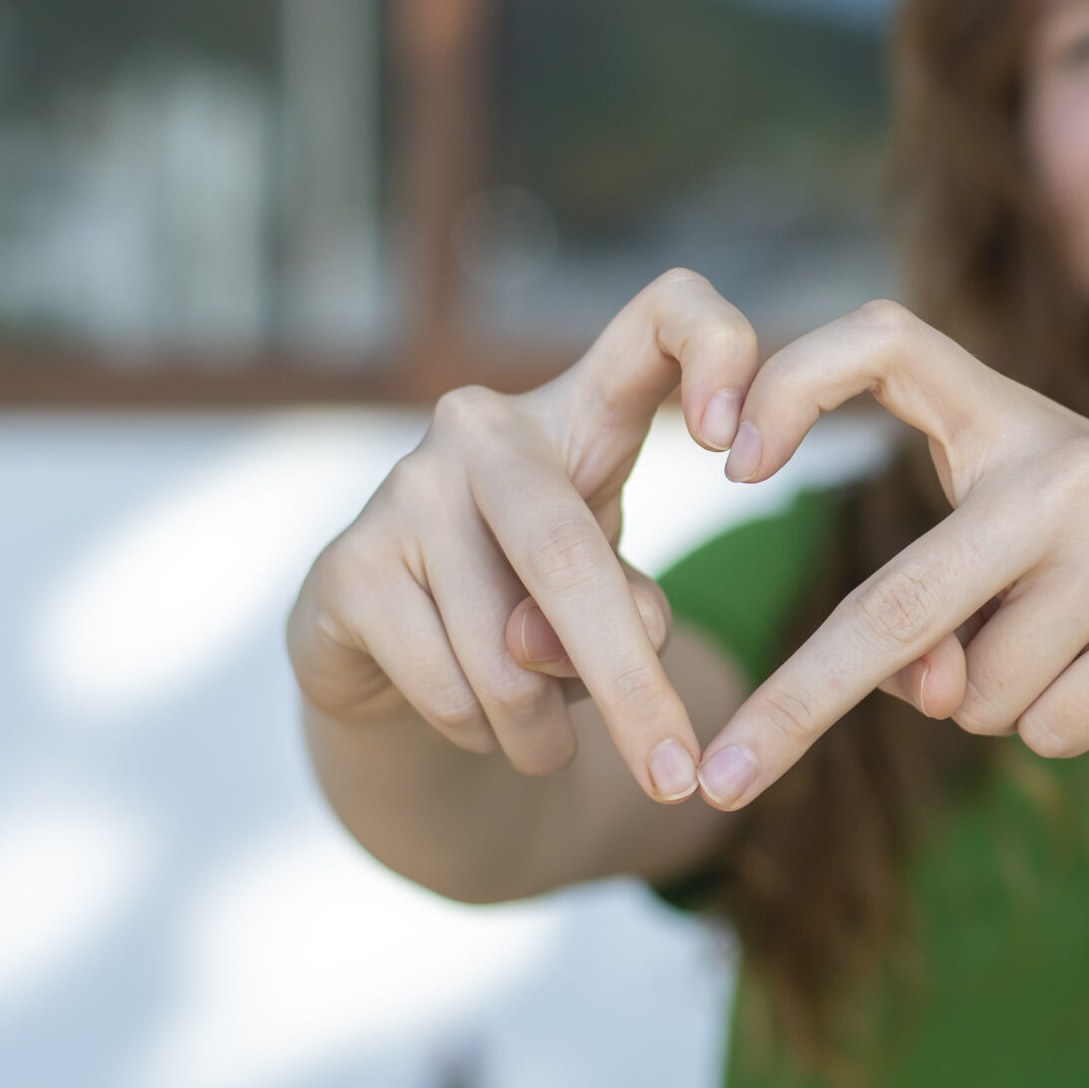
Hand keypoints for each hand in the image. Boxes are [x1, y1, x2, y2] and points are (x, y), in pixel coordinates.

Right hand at [287, 269, 758, 802]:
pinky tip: (476, 720)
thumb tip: (569, 638)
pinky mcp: (344, 565)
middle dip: (630, 684)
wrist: (394, 659)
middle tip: (676, 777)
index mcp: (583, 407)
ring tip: (546, 737)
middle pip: (569, 553)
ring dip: (544, 730)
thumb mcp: (614, 596)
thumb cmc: (535, 605)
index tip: (743, 454)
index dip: (719, 349)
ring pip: (505, 651)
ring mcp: (403, 487)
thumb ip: (629, 607)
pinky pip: (446, 686)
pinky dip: (483, 735)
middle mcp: (484, 426)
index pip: (665, 310)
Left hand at [694, 300, 1088, 808]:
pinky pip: (1047, 727)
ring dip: (992, 704)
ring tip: (1076, 645)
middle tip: (721, 775)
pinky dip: (1060, 725)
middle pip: (898, 602)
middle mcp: (1066, 466)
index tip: (728, 459)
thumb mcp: (1021, 549)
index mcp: (1010, 417)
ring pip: (974, 694)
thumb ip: (941, 608)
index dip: (793, 382)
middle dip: (796, 703)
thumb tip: (918, 692)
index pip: (885, 339)